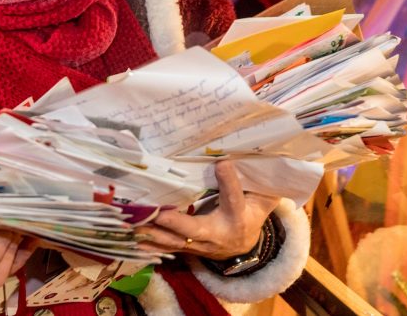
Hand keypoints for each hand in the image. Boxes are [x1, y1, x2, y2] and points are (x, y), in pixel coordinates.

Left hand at [135, 160, 278, 259]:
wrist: (244, 247)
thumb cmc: (251, 215)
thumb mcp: (263, 201)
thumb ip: (265, 183)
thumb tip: (273, 156)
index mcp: (238, 217)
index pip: (234, 199)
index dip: (230, 182)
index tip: (222, 163)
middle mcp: (218, 234)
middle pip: (196, 229)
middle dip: (176, 223)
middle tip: (157, 214)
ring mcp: (200, 245)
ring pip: (176, 241)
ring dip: (154, 235)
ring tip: (134, 225)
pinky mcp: (187, 249)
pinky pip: (167, 248)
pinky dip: (150, 245)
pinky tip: (132, 239)